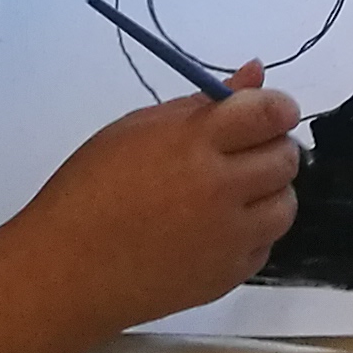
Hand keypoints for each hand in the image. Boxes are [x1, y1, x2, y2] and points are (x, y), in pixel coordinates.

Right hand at [18, 64, 303, 335]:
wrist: (66, 270)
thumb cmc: (89, 189)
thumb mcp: (137, 129)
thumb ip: (202, 104)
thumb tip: (255, 75)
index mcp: (193, 143)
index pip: (268, 114)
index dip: (279, 107)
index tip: (270, 110)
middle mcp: (219, 189)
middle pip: (285, 158)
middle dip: (272, 147)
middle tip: (242, 151)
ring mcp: (227, 238)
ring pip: (285, 205)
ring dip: (269, 192)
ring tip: (230, 191)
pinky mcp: (227, 276)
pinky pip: (266, 244)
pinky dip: (252, 232)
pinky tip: (217, 227)